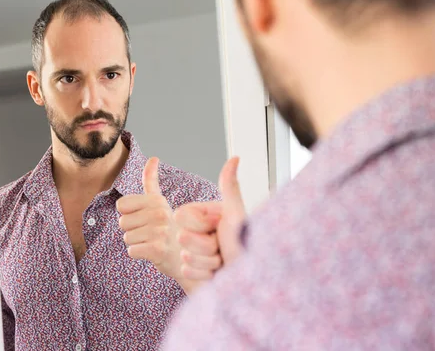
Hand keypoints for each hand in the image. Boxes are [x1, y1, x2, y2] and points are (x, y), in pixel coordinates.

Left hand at [117, 157, 191, 290]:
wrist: (188, 257)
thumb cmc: (169, 229)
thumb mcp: (161, 203)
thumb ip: (152, 181)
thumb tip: (153, 158)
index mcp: (157, 200)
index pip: (121, 205)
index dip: (129, 214)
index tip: (145, 218)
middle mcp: (160, 213)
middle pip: (122, 222)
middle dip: (133, 230)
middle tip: (151, 233)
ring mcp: (160, 231)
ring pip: (126, 237)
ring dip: (137, 243)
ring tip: (153, 242)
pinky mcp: (158, 250)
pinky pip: (131, 251)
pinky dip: (139, 254)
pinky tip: (153, 253)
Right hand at [174, 157, 245, 284]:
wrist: (253, 278)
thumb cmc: (246, 245)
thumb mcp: (236, 215)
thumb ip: (229, 187)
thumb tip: (235, 157)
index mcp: (204, 216)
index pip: (181, 216)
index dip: (200, 226)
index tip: (219, 228)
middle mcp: (199, 232)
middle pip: (182, 238)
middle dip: (205, 247)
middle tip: (223, 248)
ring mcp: (196, 252)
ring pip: (184, 257)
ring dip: (207, 263)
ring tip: (223, 262)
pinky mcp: (195, 271)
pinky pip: (187, 273)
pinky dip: (204, 276)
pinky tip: (217, 274)